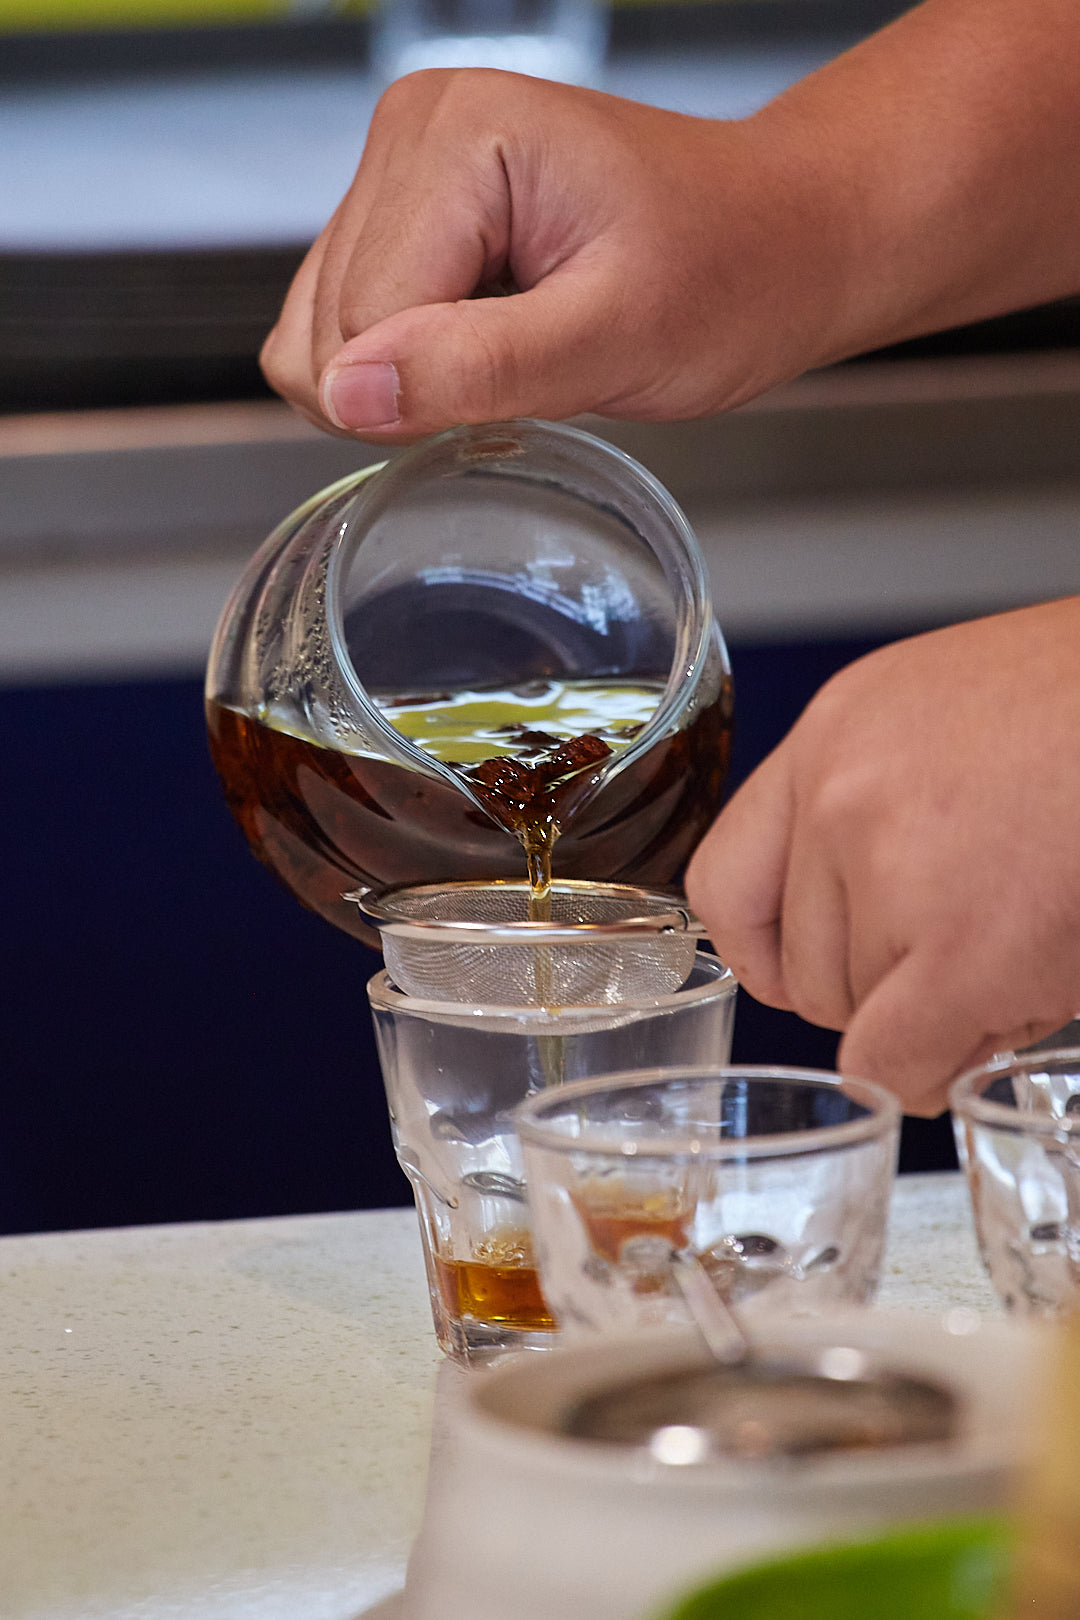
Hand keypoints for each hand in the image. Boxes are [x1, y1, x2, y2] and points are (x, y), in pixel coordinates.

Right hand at [260, 68, 854, 441]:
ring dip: (412, 377)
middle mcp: (413, 131)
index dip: (431, 393)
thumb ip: (479, 366)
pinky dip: (409, 363)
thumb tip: (350, 393)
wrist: (778, 241)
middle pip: (329, 327)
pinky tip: (489, 339)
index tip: (527, 388)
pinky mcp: (407, 211)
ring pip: (320, 332)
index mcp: (457, 136)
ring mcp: (403, 168)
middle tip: (534, 369)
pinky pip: (344, 323)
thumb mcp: (619, 338)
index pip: (362, 321)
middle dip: (420, 384)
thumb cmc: (729, 273)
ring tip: (518, 348)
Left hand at [686, 598, 1079, 1113]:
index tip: (799, 971)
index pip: (723, 879)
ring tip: (1020, 946)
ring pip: (855, 1015)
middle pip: (799, 964)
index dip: (765, 949)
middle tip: (965, 957)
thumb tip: (850, 928)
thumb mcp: (951, 719)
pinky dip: (935, 1069)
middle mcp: (839, 796)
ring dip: (932, 1013)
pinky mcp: (962, 948)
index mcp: (835, 733)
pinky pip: (896, 1059)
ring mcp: (892, 870)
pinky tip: (989, 1030)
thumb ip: (880, 806)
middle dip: (878, 986)